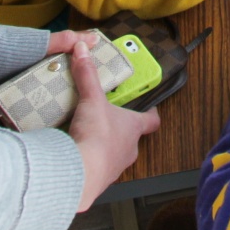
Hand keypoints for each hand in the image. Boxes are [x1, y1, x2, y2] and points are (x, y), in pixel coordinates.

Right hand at [67, 39, 159, 211]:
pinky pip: (97, 168)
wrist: (81, 173)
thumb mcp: (91, 100)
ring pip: (114, 154)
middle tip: (108, 119)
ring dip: (105, 147)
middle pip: (131, 137)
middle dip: (121, 129)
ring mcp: (115, 167)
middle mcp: (128, 150)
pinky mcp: (99, 179)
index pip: (151, 120)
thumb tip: (83, 50)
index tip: (151, 108)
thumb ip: (87, 75)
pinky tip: (77, 154)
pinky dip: (90, 161)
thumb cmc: (96, 138)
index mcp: (133, 128)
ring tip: (89, 136)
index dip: (152, 113)